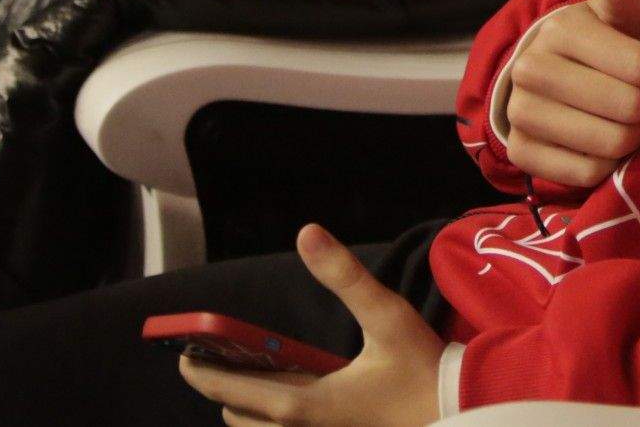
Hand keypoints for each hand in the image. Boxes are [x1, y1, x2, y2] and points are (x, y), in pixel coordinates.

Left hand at [176, 224, 442, 426]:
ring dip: (249, 406)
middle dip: (227, 387)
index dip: (200, 372)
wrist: (456, 411)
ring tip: (257, 373)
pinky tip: (295, 392)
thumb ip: (344, 275)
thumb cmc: (420, 369)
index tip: (183, 355)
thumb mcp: (386, 316)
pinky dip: (272, 417)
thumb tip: (307, 232)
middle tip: (229, 355)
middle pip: (237, 416)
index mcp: (305, 405)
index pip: (232, 391)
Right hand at [501, 0, 639, 187]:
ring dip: (636, 138)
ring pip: (611, 145)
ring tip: (634, 120)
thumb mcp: (614, 10)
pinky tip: (610, 144)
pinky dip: (610, 165)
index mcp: (561, 31)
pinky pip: (587, 174)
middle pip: (630, 110)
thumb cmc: (598, 43)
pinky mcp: (520, 153)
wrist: (548, 77)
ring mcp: (521, 114)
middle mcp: (531, 72)